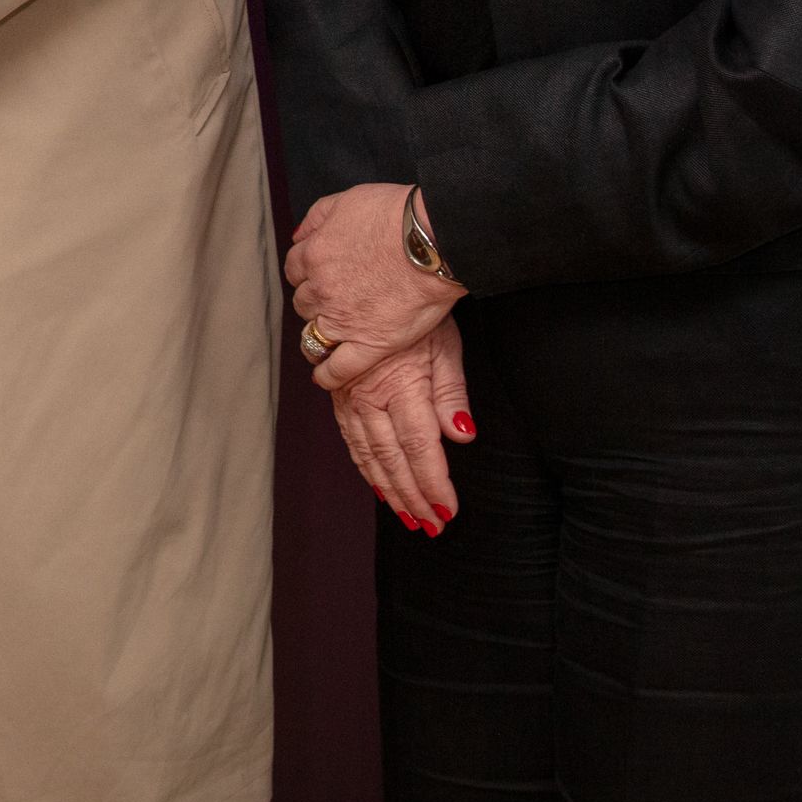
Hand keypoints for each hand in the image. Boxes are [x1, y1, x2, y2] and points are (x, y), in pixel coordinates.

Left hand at [286, 183, 460, 391]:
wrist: (432, 240)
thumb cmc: (396, 215)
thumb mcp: (347, 200)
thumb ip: (318, 217)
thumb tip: (300, 235)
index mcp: (314, 254)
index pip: (295, 269)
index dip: (307, 273)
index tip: (318, 277)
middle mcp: (322, 289)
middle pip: (304, 302)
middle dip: (315, 301)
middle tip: (333, 301)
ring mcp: (343, 319)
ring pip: (314, 334)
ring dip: (318, 333)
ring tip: (328, 336)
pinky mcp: (370, 343)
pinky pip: (339, 367)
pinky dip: (328, 374)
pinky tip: (324, 376)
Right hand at [332, 317, 474, 534]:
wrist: (376, 276)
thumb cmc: (417, 308)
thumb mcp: (446, 346)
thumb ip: (451, 394)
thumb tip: (462, 435)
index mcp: (400, 386)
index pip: (420, 448)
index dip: (433, 484)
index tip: (448, 511)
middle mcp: (370, 395)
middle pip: (391, 459)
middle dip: (412, 496)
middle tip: (430, 525)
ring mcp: (350, 395)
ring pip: (367, 453)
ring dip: (387, 488)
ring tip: (407, 515)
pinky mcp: (339, 392)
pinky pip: (349, 437)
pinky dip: (364, 465)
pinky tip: (377, 482)